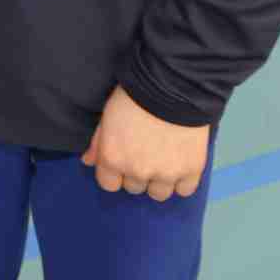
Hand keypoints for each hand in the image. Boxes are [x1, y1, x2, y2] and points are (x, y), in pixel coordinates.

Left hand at [81, 87, 207, 198]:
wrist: (172, 85)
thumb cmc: (134, 96)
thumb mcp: (108, 116)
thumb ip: (98, 143)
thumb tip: (88, 162)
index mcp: (113, 159)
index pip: (109, 185)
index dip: (116, 173)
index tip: (125, 160)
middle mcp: (137, 172)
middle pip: (134, 187)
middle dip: (138, 173)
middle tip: (147, 152)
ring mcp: (165, 174)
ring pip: (159, 193)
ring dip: (160, 180)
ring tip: (166, 159)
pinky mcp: (191, 171)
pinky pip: (184, 190)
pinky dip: (183, 180)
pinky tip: (182, 163)